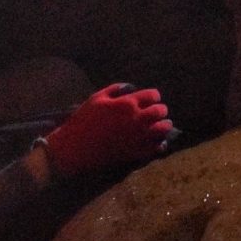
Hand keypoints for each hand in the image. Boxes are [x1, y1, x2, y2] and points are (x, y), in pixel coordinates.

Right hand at [43, 84, 175, 177]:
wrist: (75, 148)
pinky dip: (160, 144)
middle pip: (161, 111)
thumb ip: (116, 89)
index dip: (154, 97)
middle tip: (157, 113)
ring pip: (163, 129)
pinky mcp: (136, 153)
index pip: (153, 95)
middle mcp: (136, 119)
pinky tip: (158, 142)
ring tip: (162, 126)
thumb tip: (131, 88)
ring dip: (164, 126)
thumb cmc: (84, 120)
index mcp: (127, 103)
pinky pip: (156, 148)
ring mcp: (137, 137)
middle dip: (161, 110)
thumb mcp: (97, 98)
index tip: (151, 100)